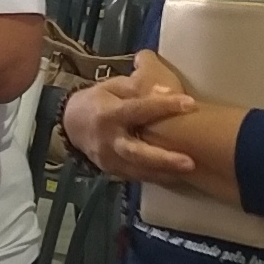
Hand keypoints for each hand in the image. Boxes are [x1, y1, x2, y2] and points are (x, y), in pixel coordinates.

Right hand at [62, 53, 203, 185]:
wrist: (72, 124)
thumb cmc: (100, 100)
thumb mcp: (114, 86)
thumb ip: (138, 87)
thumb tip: (165, 90)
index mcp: (109, 113)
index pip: (138, 109)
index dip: (164, 106)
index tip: (191, 103)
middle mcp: (108, 139)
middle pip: (136, 152)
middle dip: (163, 158)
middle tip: (190, 162)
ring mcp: (108, 159)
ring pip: (137, 170)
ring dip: (164, 172)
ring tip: (189, 172)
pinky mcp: (112, 171)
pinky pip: (136, 176)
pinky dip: (156, 177)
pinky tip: (176, 177)